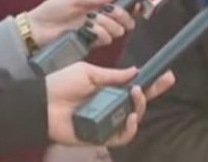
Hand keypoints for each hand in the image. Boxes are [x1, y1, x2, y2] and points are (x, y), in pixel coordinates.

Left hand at [26, 0, 137, 48]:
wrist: (37, 29)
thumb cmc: (51, 10)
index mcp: (96, 5)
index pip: (120, 5)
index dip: (129, 6)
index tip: (135, 4)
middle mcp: (99, 18)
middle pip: (123, 20)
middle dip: (121, 15)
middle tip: (110, 12)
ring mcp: (95, 31)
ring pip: (116, 30)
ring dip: (107, 24)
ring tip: (92, 21)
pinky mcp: (90, 43)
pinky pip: (105, 39)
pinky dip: (99, 33)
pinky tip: (88, 29)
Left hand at [45, 62, 175, 145]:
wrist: (41, 104)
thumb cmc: (61, 84)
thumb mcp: (88, 72)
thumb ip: (112, 75)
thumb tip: (135, 71)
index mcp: (108, 89)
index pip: (134, 86)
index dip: (151, 82)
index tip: (166, 73)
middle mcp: (111, 106)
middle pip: (139, 102)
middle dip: (153, 91)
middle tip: (162, 81)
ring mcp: (107, 122)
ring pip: (134, 118)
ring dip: (140, 107)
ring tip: (136, 95)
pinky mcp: (101, 137)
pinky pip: (122, 137)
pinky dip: (129, 128)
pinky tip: (130, 118)